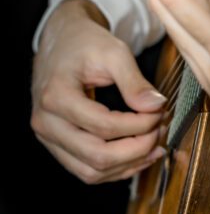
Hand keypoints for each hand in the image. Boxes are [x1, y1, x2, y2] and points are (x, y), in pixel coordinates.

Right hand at [31, 0, 166, 183]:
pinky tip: (140, 155)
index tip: (160, 112)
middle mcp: (46, 123)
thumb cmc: (86, 44)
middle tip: (161, 130)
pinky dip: (116, 168)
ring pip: (91, 172)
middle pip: (97, 156)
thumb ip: (135, 82)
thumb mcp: (114, 52)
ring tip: (155, 145)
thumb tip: (156, 106)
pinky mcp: (57, 145)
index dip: (139, 125)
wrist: (61, 42)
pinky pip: (86, 170)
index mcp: (56, 97)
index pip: (104, 126)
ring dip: (128, 164)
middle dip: (137, 149)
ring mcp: (48, 138)